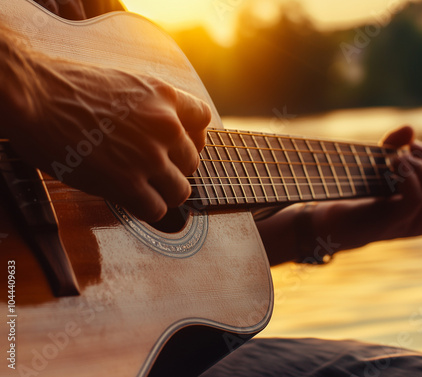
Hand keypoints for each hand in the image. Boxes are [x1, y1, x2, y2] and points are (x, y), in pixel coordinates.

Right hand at [3, 47, 210, 222]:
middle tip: (152, 170)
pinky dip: (146, 209)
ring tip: (143, 188)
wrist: (33, 97)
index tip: (180, 146)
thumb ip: (153, 106)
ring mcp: (149, 156)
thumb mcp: (125, 84)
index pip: (203, 120)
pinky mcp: (127, 183)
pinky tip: (130, 199)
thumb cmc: (68, 88)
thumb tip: (171, 128)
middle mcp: (165, 125)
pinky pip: (157, 209)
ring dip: (163, 193)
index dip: (195, 137)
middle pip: (192, 162)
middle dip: (174, 168)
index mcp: (164, 96)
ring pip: (181, 190)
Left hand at [311, 126, 421, 250]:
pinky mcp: (393, 223)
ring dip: (419, 166)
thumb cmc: (354, 194)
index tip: (413, 145)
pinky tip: (392, 164)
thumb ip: (394, 146)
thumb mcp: (378, 166)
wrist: (328, 219)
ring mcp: (411, 226)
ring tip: (396, 157)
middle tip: (410, 146)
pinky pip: (417, 197)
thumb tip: (409, 128)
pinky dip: (409, 175)